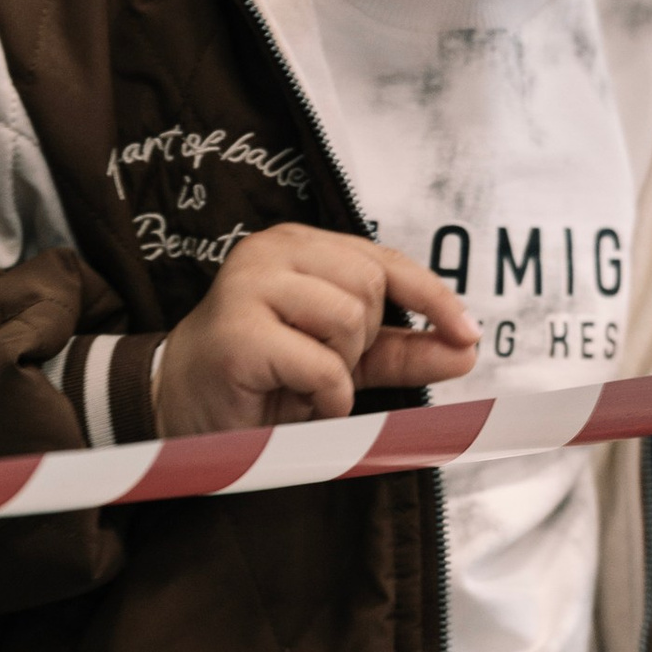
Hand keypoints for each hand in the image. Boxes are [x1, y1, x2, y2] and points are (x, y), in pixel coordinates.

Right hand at [152, 227, 477, 434]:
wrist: (184, 406)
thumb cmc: (262, 375)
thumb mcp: (342, 358)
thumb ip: (400, 349)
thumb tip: (467, 347)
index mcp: (298, 245)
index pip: (383, 260)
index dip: (432, 296)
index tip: (467, 332)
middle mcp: (271, 251)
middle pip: (369, 287)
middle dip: (362, 340)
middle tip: (321, 365)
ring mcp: (249, 286)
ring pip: (348, 320)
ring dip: (341, 369)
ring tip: (303, 381)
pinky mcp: (238, 332)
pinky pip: (322, 366)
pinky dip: (326, 396)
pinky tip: (293, 398)